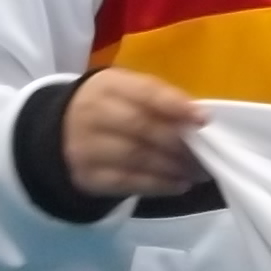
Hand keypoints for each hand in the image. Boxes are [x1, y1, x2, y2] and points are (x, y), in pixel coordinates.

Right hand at [63, 69, 207, 199]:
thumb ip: (160, 100)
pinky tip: (179, 184)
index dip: (175, 105)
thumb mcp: (127, 91)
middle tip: (207, 153)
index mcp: (108, 85)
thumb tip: (199, 119)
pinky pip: (128, 183)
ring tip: (199, 172)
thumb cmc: (111, 107)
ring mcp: (86, 147)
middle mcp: (92, 114)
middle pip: (142, 128)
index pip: (144, 93)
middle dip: (179, 142)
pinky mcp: (88, 176)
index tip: (204, 119)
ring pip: (137, 158)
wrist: (63, 131)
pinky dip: (159, 185)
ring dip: (174, 167)